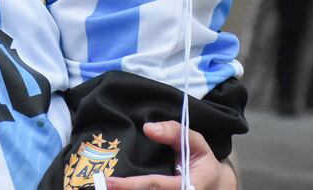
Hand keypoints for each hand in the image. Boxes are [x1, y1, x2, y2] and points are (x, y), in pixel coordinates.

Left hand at [106, 122, 233, 189]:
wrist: (216, 186)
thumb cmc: (203, 162)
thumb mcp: (197, 143)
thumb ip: (176, 132)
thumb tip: (148, 128)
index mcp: (187, 186)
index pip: (154, 186)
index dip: (130, 186)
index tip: (108, 182)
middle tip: (97, 185)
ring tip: (99, 187)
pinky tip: (113, 188)